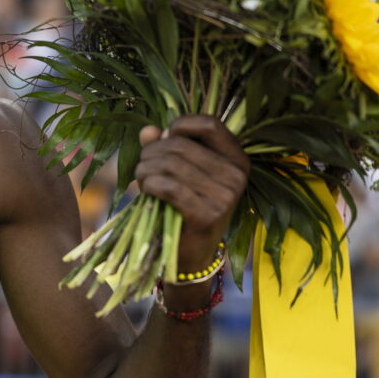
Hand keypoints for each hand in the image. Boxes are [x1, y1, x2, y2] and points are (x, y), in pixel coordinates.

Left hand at [135, 115, 248, 273]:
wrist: (192, 253)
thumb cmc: (185, 207)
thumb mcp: (180, 172)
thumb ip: (164, 146)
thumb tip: (148, 130)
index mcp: (236, 158)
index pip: (210, 124)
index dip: (180, 125)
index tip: (163, 138)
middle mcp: (236, 175)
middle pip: (182, 144)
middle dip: (152, 152)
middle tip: (142, 166)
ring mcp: (226, 196)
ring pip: (171, 164)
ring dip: (146, 169)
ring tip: (142, 179)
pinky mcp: (208, 214)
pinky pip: (169, 187)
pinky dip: (150, 184)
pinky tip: (146, 190)